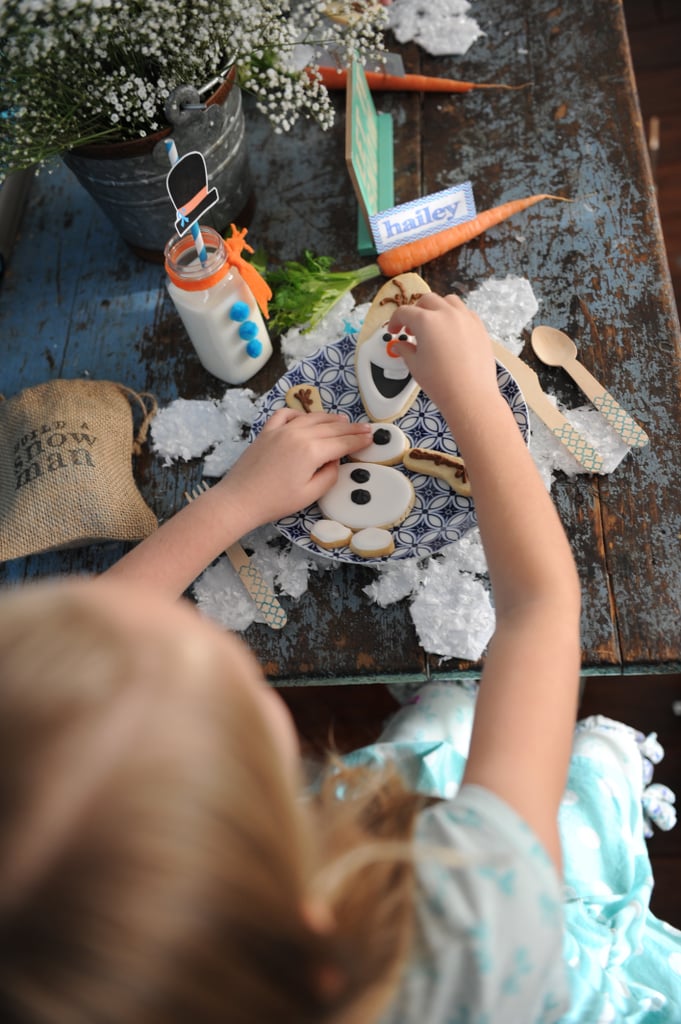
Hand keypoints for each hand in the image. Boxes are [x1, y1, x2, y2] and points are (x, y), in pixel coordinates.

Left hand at [213, 408, 372, 526]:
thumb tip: (335, 460)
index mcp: (311, 451)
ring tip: (343, 420)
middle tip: (365, 428)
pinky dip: (300, 413)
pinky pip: (286, 414)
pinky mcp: (267, 432)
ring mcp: (281, 430)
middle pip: (331, 427)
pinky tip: (306, 418)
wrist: (239, 500)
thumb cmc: (275, 501)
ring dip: (330, 418)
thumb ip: (329, 475)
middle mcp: (298, 434)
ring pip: (312, 417)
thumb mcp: (310, 494)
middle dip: (351, 428)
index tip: (371, 437)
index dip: (359, 440)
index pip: (343, 442)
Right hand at [386, 293, 499, 419]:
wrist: (470, 396)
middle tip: (411, 328)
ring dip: (437, 308)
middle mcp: (447, 314)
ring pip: (448, 301)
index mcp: (426, 321)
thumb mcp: (415, 366)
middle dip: (416, 311)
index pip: (404, 312)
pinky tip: (451, 331)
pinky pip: (465, 312)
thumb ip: (405, 350)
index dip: (395, 321)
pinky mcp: (479, 327)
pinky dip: (455, 316)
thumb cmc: (441, 383)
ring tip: (433, 325)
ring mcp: (466, 318)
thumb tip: (399, 345)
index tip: (394, 330)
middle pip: (427, 301)